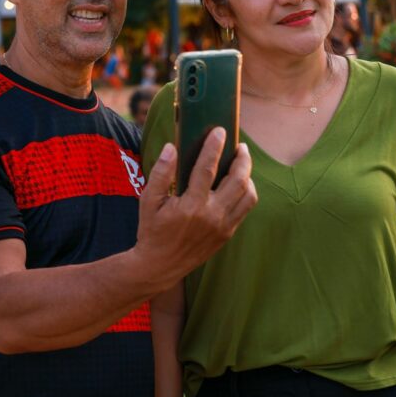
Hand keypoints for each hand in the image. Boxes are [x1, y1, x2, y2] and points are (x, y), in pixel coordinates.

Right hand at [132, 128, 256, 289]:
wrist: (160, 265)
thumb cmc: (152, 230)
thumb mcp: (147, 201)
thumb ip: (161, 173)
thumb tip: (172, 147)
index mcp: (190, 205)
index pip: (207, 169)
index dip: (214, 147)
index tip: (219, 131)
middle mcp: (211, 215)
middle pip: (237, 180)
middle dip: (242, 158)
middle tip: (239, 146)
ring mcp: (222, 226)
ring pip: (247, 194)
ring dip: (247, 175)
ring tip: (242, 162)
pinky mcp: (227, 233)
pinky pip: (246, 208)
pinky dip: (247, 192)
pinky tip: (240, 183)